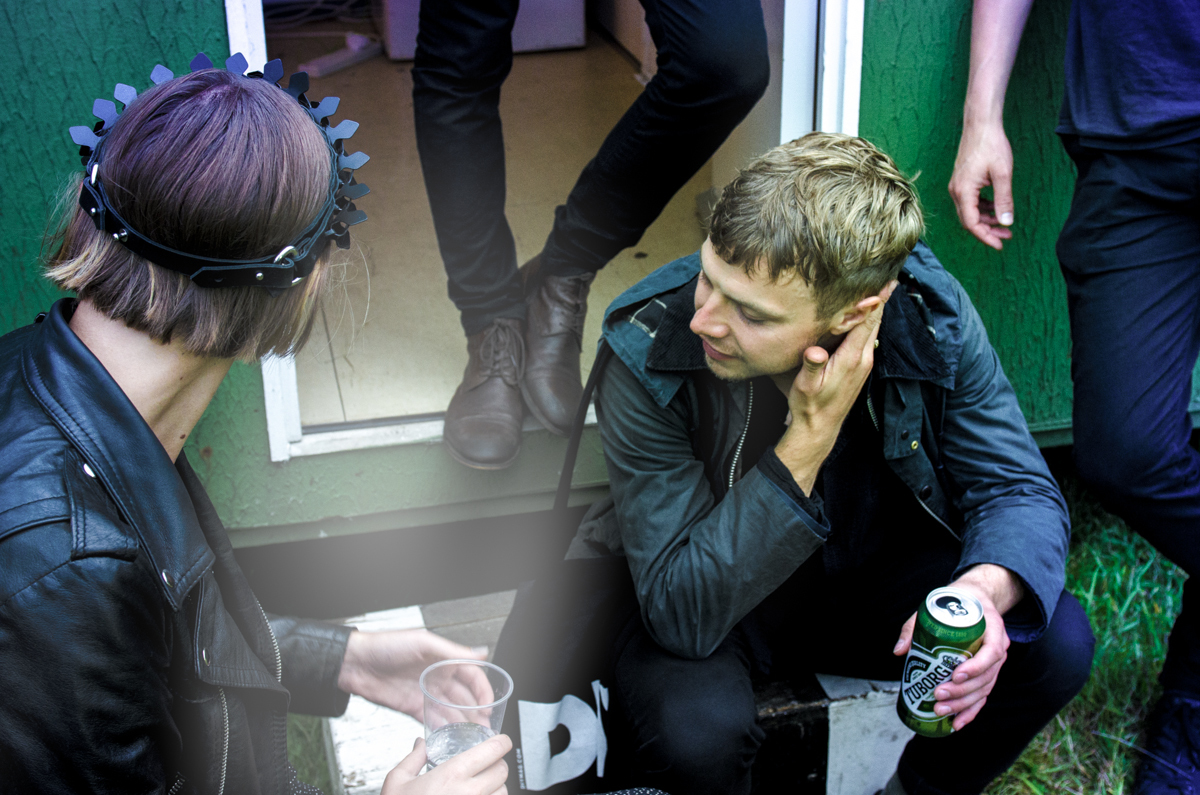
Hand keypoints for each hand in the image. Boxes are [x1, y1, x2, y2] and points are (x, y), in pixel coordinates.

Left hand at [338, 629, 488, 719]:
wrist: (355, 663)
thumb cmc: (387, 645)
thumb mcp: (423, 643)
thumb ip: (452, 651)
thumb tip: (481, 652)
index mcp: (443, 658)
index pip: (471, 675)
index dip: (483, 689)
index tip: (490, 703)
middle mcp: (437, 676)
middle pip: (464, 696)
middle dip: (477, 709)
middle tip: (485, 724)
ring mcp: (425, 692)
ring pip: (450, 710)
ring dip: (462, 721)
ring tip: (472, 734)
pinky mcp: (412, 706)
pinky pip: (431, 719)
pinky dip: (442, 727)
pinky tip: (451, 735)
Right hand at [382, 735, 510, 794]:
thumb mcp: (398, 781)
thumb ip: (413, 759)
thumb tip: (420, 744)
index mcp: (452, 774)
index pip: (494, 750)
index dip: (502, 742)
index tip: (500, 741)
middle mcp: (470, 792)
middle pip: (502, 770)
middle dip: (497, 764)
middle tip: (486, 764)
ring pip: (503, 792)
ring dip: (496, 787)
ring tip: (481, 786)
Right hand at [774, 281, 896, 493]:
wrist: (820, 427)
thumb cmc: (810, 405)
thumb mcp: (805, 385)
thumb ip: (812, 366)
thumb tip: (815, 351)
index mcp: (852, 357)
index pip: (868, 322)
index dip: (877, 300)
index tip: (887, 280)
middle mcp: (863, 358)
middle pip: (876, 321)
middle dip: (882, 299)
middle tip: (889, 275)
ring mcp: (864, 362)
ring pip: (873, 328)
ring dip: (877, 309)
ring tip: (881, 287)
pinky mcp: (860, 366)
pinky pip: (868, 336)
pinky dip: (870, 321)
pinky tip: (866, 313)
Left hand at [892, 564, 1021, 729]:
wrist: (975, 600)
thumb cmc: (953, 603)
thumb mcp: (934, 607)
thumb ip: (914, 626)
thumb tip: (899, 651)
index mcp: (992, 629)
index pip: (991, 652)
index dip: (975, 667)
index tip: (955, 675)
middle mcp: (999, 648)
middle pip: (986, 676)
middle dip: (962, 691)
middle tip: (938, 695)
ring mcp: (995, 664)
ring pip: (984, 689)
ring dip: (963, 704)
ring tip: (941, 710)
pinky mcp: (988, 674)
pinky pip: (982, 696)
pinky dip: (970, 712)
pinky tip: (956, 724)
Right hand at [948, 120, 1014, 250]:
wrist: (980, 125)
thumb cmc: (991, 145)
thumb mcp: (1002, 174)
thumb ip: (1004, 200)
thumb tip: (1006, 222)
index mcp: (963, 192)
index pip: (971, 223)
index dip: (985, 236)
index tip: (1000, 244)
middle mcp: (956, 191)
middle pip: (969, 220)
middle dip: (987, 230)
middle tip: (1006, 236)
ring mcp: (957, 186)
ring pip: (969, 212)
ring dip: (986, 220)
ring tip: (1004, 224)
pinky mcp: (962, 181)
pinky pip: (970, 202)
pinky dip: (982, 209)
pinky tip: (996, 208)